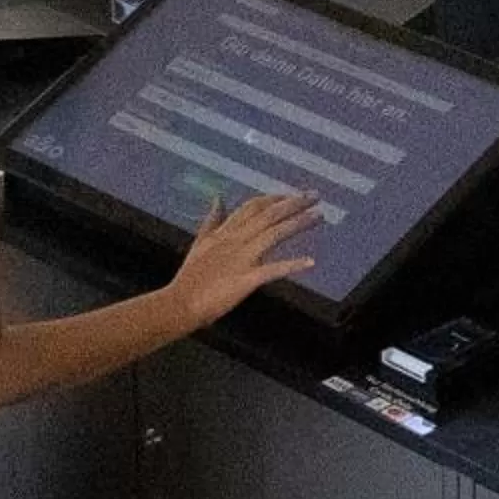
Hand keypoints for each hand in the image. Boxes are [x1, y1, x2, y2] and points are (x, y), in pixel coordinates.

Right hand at [168, 192, 321, 325]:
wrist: (180, 303)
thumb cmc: (191, 277)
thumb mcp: (200, 242)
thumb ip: (212, 220)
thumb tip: (218, 197)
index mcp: (226, 232)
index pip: (254, 207)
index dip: (275, 199)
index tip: (292, 195)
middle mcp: (236, 239)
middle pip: (268, 215)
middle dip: (293, 203)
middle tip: (315, 195)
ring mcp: (242, 258)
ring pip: (273, 234)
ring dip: (297, 223)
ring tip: (319, 216)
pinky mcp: (246, 279)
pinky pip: (272, 270)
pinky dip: (291, 265)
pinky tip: (310, 262)